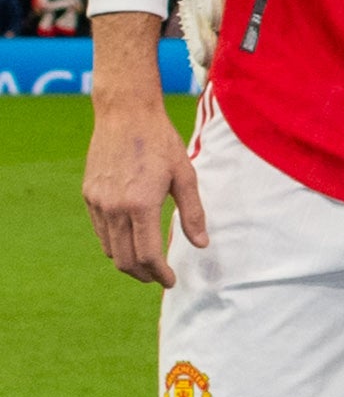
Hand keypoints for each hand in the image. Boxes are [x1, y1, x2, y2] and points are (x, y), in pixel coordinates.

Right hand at [84, 89, 204, 288]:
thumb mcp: (185, 176)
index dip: (160, 274)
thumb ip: (193, 213)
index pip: (148, 255)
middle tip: (159, 278)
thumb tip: (202, 244)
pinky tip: (131, 240)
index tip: (170, 281)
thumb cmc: (161, 143)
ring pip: (109, 248)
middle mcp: (114, 207)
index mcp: (141, 204)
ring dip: (128, 262)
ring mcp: (97, 202)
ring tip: (147, 263)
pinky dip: (115, 244)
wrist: (125, 115)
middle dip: (143, 275)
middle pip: (124, 259)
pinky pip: (100, 231)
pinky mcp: (89, 195)